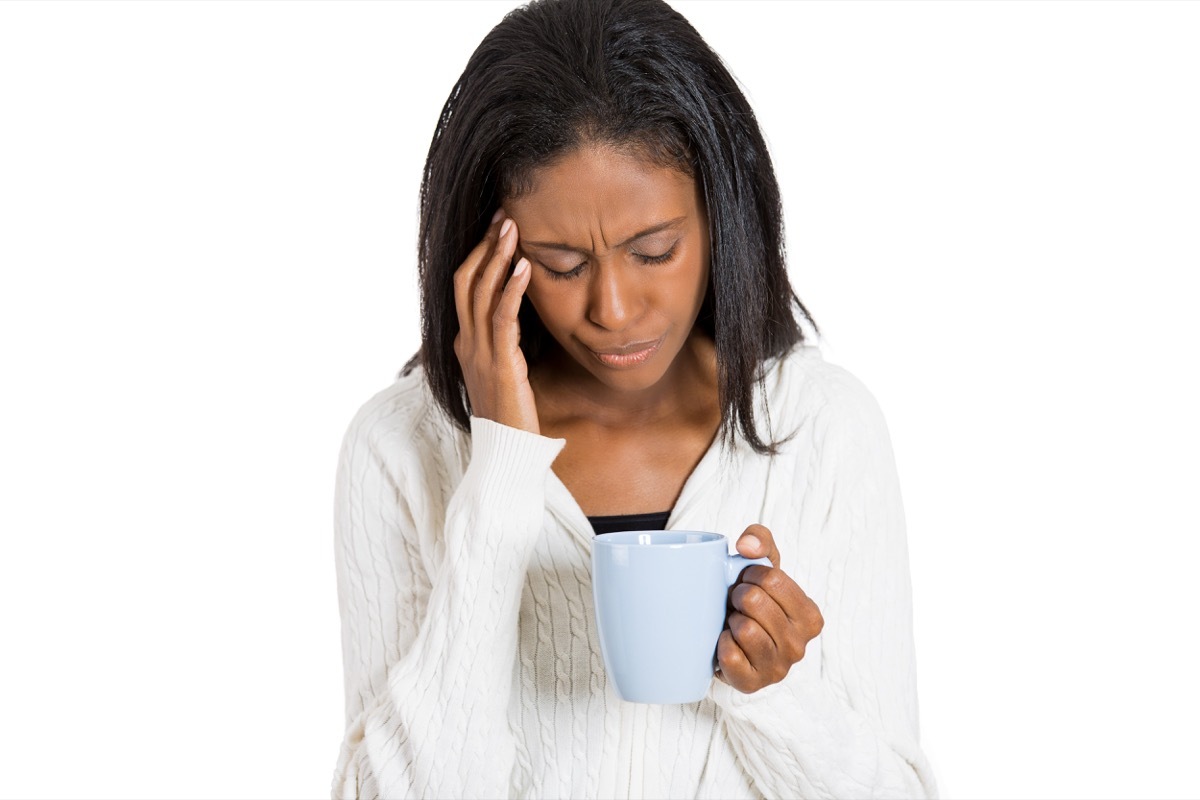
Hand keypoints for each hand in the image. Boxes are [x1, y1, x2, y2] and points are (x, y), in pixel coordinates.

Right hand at [453, 210, 538, 433]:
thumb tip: (521, 320)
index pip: (466, 287)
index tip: (498, 227)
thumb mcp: (507, 372)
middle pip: (468, 280)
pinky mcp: (500, 363)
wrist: (506, 454)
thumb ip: (507, 345)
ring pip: (481, 292)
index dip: (480, 254)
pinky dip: (511, 288)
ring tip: (513, 227)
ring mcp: (480, 352)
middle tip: (505, 213)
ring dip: (497, 256)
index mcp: (467, 343)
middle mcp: (467, 343)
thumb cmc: (512, 417)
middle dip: (486, 244)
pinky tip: (524, 266)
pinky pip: (502, 318)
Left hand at [716, 523, 823, 692]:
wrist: (733, 642)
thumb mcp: (762, 567)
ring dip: (731, 620)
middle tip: (737, 603)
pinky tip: (727, 643)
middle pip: (755, 601)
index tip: (747, 581)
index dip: (751, 574)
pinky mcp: (752, 684)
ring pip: (744, 629)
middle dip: (738, 595)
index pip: (773, 579)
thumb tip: (746, 547)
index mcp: (810, 617)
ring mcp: (777, 669)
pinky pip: (729, 656)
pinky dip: (721, 644)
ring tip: (734, 622)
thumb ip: (760, 540)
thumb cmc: (753, 601)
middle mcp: (799, 646)